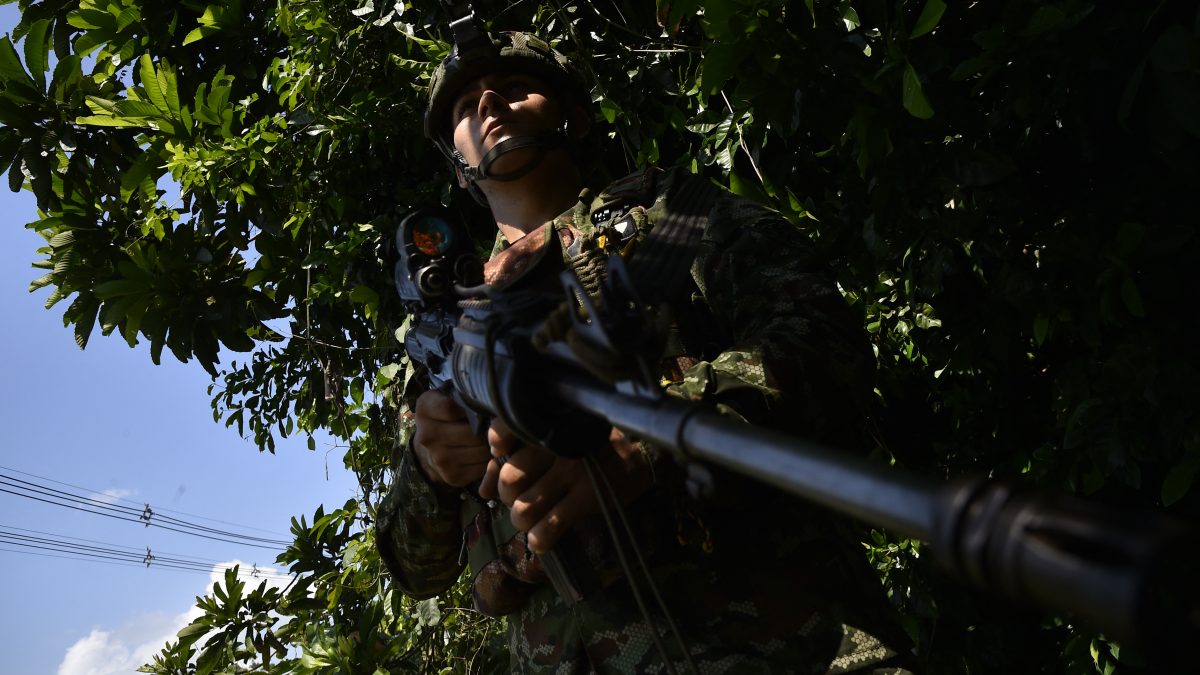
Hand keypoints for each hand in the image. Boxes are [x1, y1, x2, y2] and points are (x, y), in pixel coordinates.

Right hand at [412, 390, 489, 486]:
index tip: (479, 407)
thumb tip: (491, 401)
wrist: (427, 450)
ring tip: (491, 439)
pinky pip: (482, 467)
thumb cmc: (446, 417)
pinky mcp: (452, 476)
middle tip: (494, 426)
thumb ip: (463, 395)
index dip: (472, 407)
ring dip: (491, 445)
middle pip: (472, 432)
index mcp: (425, 409)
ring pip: (481, 450)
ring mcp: (439, 459)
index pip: (453, 407)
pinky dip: (489, 461)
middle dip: (487, 429)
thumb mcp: (446, 397)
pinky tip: (485, 453)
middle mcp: (428, 435)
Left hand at [481, 421, 652, 552]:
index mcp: (549, 425)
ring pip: (524, 508)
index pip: (507, 426)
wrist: (643, 456)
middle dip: (509, 497)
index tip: (500, 451)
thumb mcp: (557, 443)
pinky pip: (549, 527)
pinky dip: (540, 540)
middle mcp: (557, 446)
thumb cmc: (591, 448)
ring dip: (523, 522)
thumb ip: (515, 458)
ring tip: (533, 521)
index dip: (497, 443)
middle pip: (510, 478)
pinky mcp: (586, 497)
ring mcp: (571, 472)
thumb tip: (482, 490)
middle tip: (521, 498)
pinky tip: (543, 539)